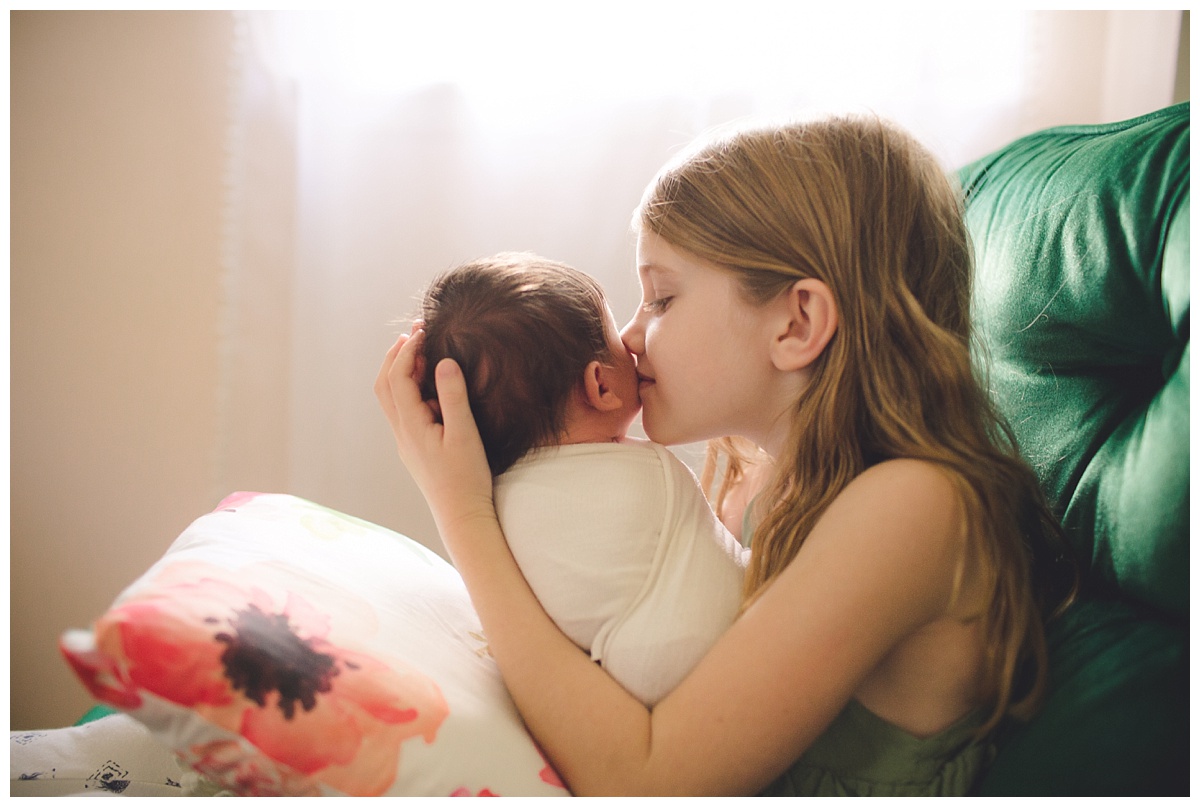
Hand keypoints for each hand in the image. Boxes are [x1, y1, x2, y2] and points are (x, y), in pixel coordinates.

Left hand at [373, 329, 496, 540]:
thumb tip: (444, 362)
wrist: (461, 516)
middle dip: (395, 355)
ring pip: (390, 398)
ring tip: (418, 353)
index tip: (425, 331)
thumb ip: (454, 396)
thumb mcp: (465, 434)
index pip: (398, 377)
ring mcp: (406, 441)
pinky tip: (429, 387)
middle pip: (385, 385)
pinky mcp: (415, 447)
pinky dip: (408, 389)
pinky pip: (402, 410)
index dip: (408, 351)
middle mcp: (402, 432)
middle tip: (414, 333)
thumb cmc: (467, 477)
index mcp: (411, 426)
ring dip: (399, 371)